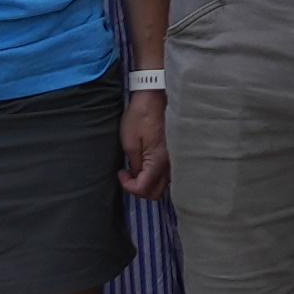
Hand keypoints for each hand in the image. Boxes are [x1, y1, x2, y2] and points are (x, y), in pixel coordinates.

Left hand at [116, 80, 168, 201]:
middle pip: (155, 193)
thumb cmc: (139, 118)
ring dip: (146, 183)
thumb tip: (135, 176)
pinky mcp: (172, 155)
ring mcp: (172, 160)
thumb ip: (134, 165)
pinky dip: (153, 177)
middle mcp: (169, 164)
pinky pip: (164, 176)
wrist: (153, 100)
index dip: (128, 185)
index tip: (121, 172)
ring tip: (134, 169)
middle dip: (138, 189)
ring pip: (161, 186)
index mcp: (157, 162)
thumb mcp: (129, 142)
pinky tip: (143, 165)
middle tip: (127, 175)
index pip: (143, 189)